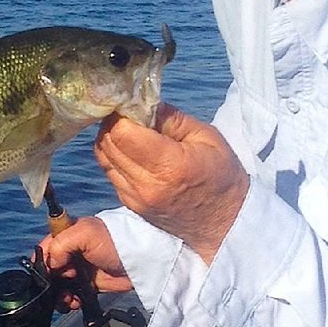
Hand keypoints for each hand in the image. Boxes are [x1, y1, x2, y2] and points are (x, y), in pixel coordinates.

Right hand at [39, 216, 132, 309]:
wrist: (140, 260)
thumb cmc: (114, 240)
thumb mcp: (85, 234)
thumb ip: (61, 245)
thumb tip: (51, 266)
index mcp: (66, 236)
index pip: (44, 250)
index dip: (42, 264)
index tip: (48, 276)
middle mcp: (70, 252)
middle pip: (49, 271)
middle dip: (50, 283)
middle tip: (60, 288)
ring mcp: (78, 269)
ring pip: (57, 286)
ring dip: (58, 295)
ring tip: (69, 299)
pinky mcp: (87, 284)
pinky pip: (71, 295)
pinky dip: (69, 301)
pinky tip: (75, 302)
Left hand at [95, 103, 248, 264]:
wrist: (224, 222)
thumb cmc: (221, 175)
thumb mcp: (206, 137)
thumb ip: (170, 118)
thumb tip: (140, 103)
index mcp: (169, 166)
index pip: (122, 133)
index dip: (122, 113)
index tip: (133, 104)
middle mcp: (146, 185)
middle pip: (108, 143)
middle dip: (114, 122)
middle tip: (131, 113)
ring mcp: (134, 198)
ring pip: (103, 157)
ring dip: (112, 139)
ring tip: (132, 131)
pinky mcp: (130, 203)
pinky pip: (110, 171)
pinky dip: (115, 155)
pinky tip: (133, 150)